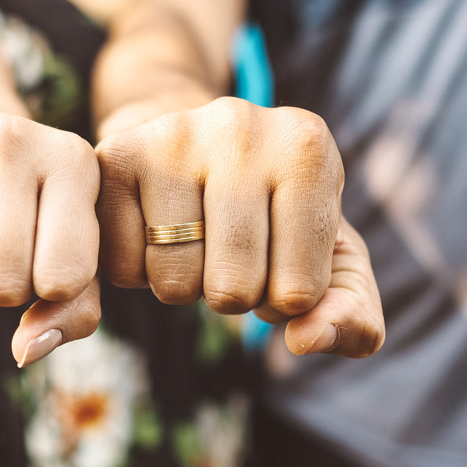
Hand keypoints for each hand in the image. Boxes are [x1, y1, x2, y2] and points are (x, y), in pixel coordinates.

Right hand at [0, 113, 101, 364]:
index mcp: (75, 161)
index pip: (63, 279)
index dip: (54, 289)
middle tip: (10, 253)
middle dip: (6, 291)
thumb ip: (74, 313)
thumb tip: (25, 351)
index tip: (53, 258)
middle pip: (2, 284)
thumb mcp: (79, 256)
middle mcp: (15, 140)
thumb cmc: (46, 217)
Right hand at [96, 96, 383, 357]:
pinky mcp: (115, 155)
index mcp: (308, 148)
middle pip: (232, 288)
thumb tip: (307, 340)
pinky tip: (152, 230)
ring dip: (183, 285)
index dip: (284, 297)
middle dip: (232, 293)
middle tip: (229, 249)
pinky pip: (123, 268)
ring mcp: (172, 136)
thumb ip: (351, 315)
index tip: (278, 253)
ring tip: (192, 238)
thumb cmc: (273, 216)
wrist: (193, 149)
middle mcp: (241, 127)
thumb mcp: (329, 262)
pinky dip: (137, 271)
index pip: (298, 292)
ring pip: (174, 283)